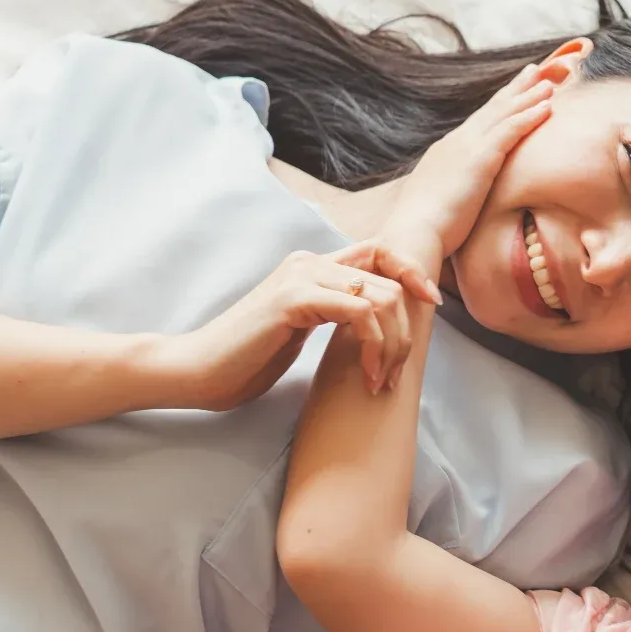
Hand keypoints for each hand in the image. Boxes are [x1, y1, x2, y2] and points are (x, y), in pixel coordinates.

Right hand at [154, 242, 436, 407]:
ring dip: (392, 342)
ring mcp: (301, 276)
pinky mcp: (293, 298)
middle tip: (394, 372)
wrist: (197, 371)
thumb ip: (337, 314)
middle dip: (406, 327)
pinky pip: (359, 310)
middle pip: (390, 276)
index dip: (413, 273)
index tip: (433, 307)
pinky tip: (367, 375)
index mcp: (314, 267)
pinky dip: (374, 344)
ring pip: (381, 295)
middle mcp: (309, 262)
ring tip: (380, 379)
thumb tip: (381, 320)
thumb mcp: (305, 330)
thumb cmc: (248, 359)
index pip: (381, 252)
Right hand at [379, 66, 554, 277]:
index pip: (479, 123)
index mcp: (448, 153)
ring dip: (528, 96)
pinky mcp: (479, 160)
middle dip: (515, 89)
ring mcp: (467, 148)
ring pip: (503, 114)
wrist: (411, 234)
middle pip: (492, 109)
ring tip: (549, 82)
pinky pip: (509, 131)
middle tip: (535, 70)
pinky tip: (546, 106)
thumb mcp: (442, 204)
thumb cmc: (425, 229)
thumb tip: (461, 203)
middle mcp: (457, 143)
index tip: (514, 90)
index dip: (499, 105)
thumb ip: (454, 195)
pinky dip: (528, 116)